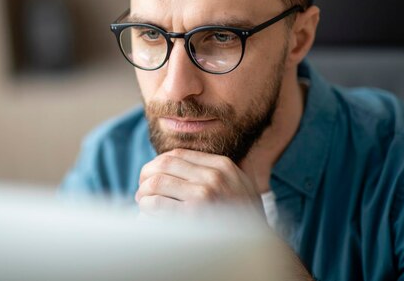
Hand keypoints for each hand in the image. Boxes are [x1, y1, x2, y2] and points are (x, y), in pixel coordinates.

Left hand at [135, 148, 263, 216]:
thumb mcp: (237, 185)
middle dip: (146, 176)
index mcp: (223, 165)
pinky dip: (147, 207)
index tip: (151, 175)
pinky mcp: (194, 215)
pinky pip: (157, 204)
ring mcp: (204, 195)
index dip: (158, 164)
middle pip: (163, 164)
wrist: (261, 248)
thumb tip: (173, 163)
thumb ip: (213, 172)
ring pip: (156, 182)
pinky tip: (148, 212)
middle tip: (142, 189)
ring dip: (144, 192)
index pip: (177, 154)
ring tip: (143, 201)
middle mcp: (214, 176)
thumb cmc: (244, 218)